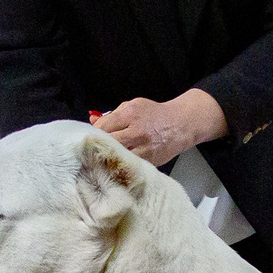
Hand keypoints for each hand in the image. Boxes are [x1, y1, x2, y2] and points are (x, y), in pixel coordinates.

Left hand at [96, 89, 226, 167]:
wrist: (180, 124)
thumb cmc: (155, 115)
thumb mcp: (133, 106)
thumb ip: (112, 114)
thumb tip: (92, 120)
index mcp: (130, 115)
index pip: (102, 127)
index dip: (94, 132)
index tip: (92, 135)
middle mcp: (137, 133)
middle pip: (108, 143)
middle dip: (99, 146)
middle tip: (93, 149)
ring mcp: (144, 149)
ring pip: (118, 157)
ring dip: (109, 158)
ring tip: (102, 158)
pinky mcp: (150, 162)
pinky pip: (130, 166)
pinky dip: (122, 165)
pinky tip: (117, 164)